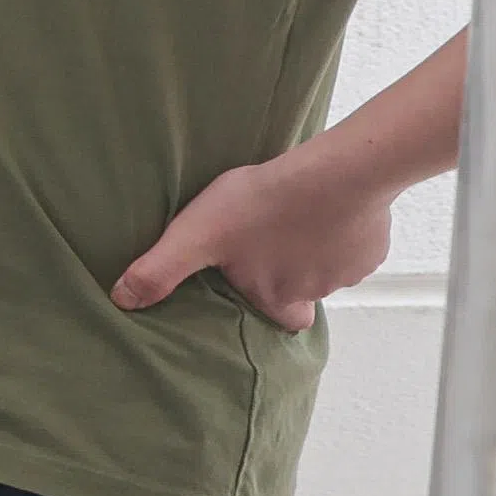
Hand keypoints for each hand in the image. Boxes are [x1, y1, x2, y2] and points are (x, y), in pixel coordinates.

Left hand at [111, 145, 396, 331]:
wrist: (336, 174)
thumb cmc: (263, 204)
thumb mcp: (197, 235)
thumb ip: (160, 269)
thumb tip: (122, 300)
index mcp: (279, 297)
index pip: (283, 322)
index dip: (273, 310)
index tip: (262, 292)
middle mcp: (318, 291)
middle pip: (305, 291)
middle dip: (291, 271)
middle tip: (274, 242)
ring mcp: (351, 268)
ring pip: (331, 264)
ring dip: (315, 246)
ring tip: (294, 216)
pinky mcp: (373, 242)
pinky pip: (359, 241)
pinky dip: (344, 227)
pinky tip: (325, 205)